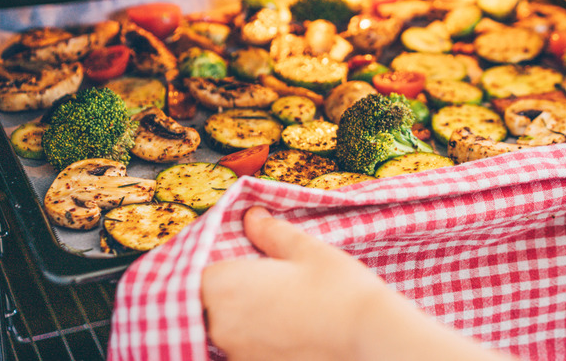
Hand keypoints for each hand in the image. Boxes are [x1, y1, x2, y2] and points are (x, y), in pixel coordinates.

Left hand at [202, 206, 513, 360]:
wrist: (370, 338)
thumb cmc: (339, 289)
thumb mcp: (307, 250)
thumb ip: (271, 234)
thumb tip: (252, 218)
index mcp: (224, 287)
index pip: (195, 275)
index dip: (212, 265)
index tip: (233, 261)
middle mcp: (221, 326)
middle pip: (207, 306)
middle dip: (228, 293)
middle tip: (262, 281)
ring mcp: (238, 355)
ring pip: (227, 331)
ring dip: (243, 318)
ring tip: (281, 306)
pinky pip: (246, 351)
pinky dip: (260, 340)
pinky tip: (288, 329)